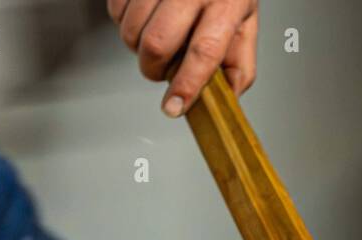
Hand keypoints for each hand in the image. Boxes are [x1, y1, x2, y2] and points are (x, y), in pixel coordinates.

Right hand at [109, 0, 259, 115]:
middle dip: (154, 70)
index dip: (187, 84)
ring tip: (156, 39)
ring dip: (137, 48)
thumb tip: (228, 98)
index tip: (174, 107)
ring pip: (131, 30)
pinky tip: (144, 18)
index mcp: (226, 4)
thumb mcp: (245, 22)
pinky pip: (115, 11)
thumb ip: (240, 64)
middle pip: (157, 44)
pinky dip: (125, 24)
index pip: (204, 51)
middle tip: (162, 71)